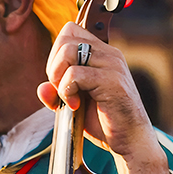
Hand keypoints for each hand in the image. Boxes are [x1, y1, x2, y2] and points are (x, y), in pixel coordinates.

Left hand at [37, 23, 168, 173]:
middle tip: (61, 90)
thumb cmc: (105, 122)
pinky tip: (76, 105)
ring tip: (69, 97)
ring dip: (59, 77)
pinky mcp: (112, 81)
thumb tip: (42, 88)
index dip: (56, 54)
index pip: (70, 32)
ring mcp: (112, 65)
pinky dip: (67, 91)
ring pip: (68, 51)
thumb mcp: (73, 104)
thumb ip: (56, 93)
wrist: (130, 141)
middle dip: (54, 65)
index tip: (59, 80)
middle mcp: (109, 54)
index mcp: (102, 53)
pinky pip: (75, 74)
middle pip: (66, 38)